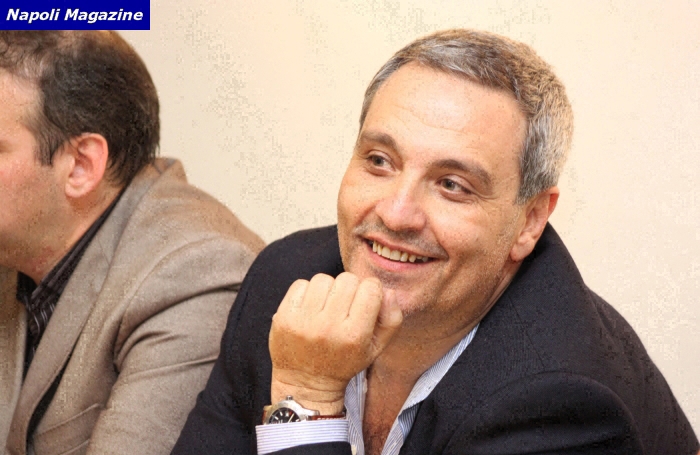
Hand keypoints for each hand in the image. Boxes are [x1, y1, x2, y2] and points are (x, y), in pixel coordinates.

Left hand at [269, 272, 402, 413]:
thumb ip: (391, 319)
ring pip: (323, 279)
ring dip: (327, 289)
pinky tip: (309, 308)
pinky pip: (300, 284)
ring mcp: (303, 322)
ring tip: (326, 307)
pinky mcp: (284, 317)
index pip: (370, 288)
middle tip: (344, 306)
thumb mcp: (375, 348)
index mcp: (354, 335)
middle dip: (349, 288)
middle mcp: (328, 327)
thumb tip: (388, 291)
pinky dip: (307, 292)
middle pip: (347, 279)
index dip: (371, 291)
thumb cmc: (343, 362)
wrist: (305, 384)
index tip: (364, 302)